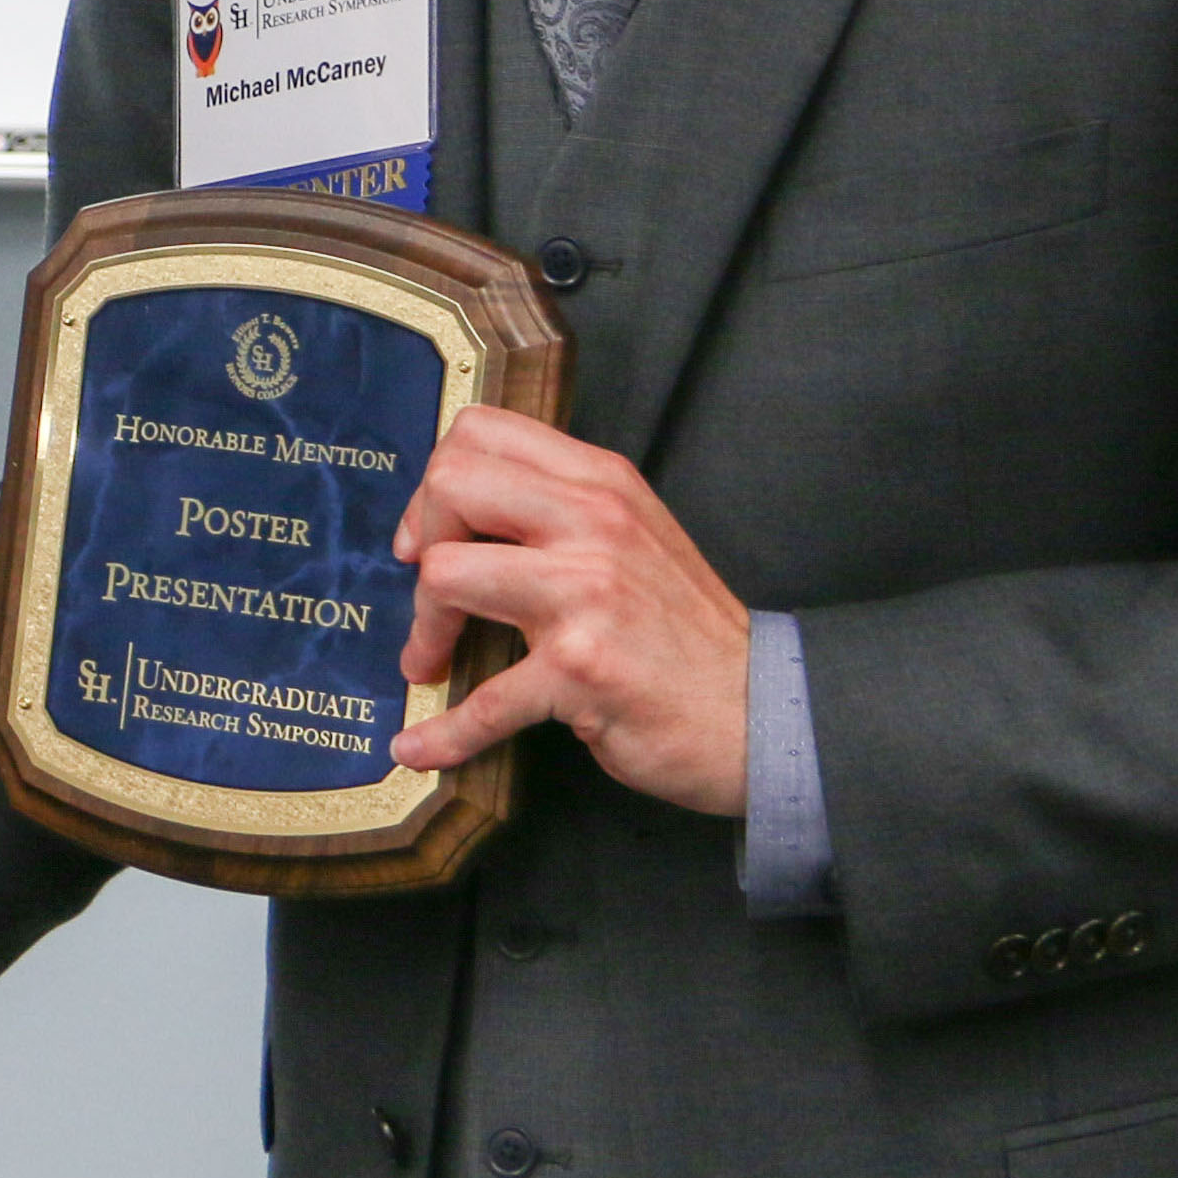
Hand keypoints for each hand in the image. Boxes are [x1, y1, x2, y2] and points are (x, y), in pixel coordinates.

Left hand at [390, 404, 755, 813]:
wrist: (759, 706)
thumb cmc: (682, 628)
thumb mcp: (633, 533)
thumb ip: (561, 507)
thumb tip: (460, 510)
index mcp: (600, 480)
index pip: (481, 431)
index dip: (436, 482)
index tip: (433, 534)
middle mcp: (593, 522)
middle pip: (452, 484)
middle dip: (419, 542)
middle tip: (427, 589)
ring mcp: (586, 593)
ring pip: (446, 574)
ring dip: (422, 631)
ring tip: (431, 662)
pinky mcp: (580, 668)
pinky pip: (483, 700)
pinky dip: (443, 733)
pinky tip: (420, 746)